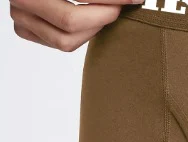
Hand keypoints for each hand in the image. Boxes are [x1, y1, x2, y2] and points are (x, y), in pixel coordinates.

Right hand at [10, 0, 143, 51]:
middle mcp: (22, 0)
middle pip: (71, 22)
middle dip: (103, 16)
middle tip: (119, 8)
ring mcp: (21, 17)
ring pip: (67, 41)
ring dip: (93, 29)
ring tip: (103, 14)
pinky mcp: (24, 30)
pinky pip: (59, 44)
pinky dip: (79, 36)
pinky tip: (86, 22)